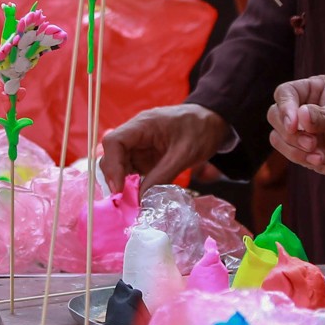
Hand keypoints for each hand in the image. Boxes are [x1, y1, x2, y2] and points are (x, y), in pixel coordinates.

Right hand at [98, 104, 229, 190]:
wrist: (213, 122)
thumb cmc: (201, 130)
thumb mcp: (184, 154)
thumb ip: (162, 176)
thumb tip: (141, 199)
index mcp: (143, 125)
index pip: (114, 141)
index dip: (112, 166)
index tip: (119, 188)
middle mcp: (135, 134)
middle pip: (111, 154)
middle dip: (114, 177)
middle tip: (124, 200)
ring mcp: (138, 146)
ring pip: (118, 165)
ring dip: (122, 183)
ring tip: (131, 202)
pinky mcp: (144, 156)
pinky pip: (130, 170)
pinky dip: (131, 184)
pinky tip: (137, 196)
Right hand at [267, 76, 324, 182]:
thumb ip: (323, 116)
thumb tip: (301, 115)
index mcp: (315, 89)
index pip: (286, 92)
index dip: (285, 107)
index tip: (293, 125)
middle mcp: (303, 106)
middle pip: (275, 114)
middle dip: (292, 133)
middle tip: (311, 143)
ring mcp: (300, 129)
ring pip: (278, 136)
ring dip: (297, 150)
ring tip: (321, 154)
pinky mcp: (300, 148)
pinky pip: (289, 153)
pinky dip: (304, 159)